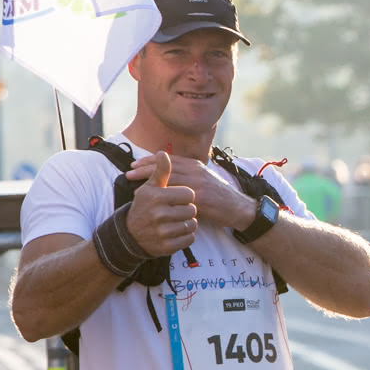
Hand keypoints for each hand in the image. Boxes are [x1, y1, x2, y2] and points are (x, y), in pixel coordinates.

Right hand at [124, 152, 196, 256]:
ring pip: (192, 224)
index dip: (185, 195)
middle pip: (192, 209)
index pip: (189, 194)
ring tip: (176, 220)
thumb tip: (163, 152)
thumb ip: (160, 171)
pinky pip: (189, 239)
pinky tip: (176, 232)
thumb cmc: (144, 206)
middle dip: (187, 209)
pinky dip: (186, 236)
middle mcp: (159, 214)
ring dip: (187, 223)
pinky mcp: (167, 246)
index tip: (177, 198)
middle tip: (176, 210)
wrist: (130, 234)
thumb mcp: (149, 187)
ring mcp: (162, 232)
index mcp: (156, 197)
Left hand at [127, 151, 252, 229]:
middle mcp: (197, 171)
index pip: (170, 159)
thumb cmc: (220, 199)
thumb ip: (188, 179)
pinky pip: (177, 193)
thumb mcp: (204, 183)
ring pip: (169, 176)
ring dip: (149, 177)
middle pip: (166, 165)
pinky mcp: (201, 197)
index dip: (152, 160)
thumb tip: (168, 180)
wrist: (239, 209)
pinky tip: (151, 195)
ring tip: (133, 180)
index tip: (136, 163)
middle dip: (146, 166)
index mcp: (197, 166)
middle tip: (130, 169)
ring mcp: (199, 183)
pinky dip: (163, 192)